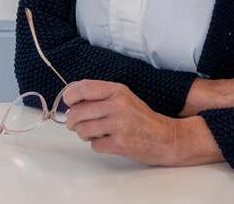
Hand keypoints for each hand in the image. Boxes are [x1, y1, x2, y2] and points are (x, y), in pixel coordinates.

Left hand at [62, 79, 178, 165]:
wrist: (164, 137)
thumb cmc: (139, 117)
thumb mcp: (122, 97)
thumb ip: (99, 96)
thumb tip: (70, 102)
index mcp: (116, 90)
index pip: (83, 88)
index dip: (70, 96)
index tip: (69, 103)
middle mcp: (117, 105)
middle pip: (77, 112)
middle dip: (72, 121)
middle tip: (77, 124)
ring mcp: (118, 125)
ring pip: (82, 130)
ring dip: (84, 134)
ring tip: (96, 132)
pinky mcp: (120, 144)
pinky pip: (94, 145)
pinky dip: (98, 145)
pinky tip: (109, 141)